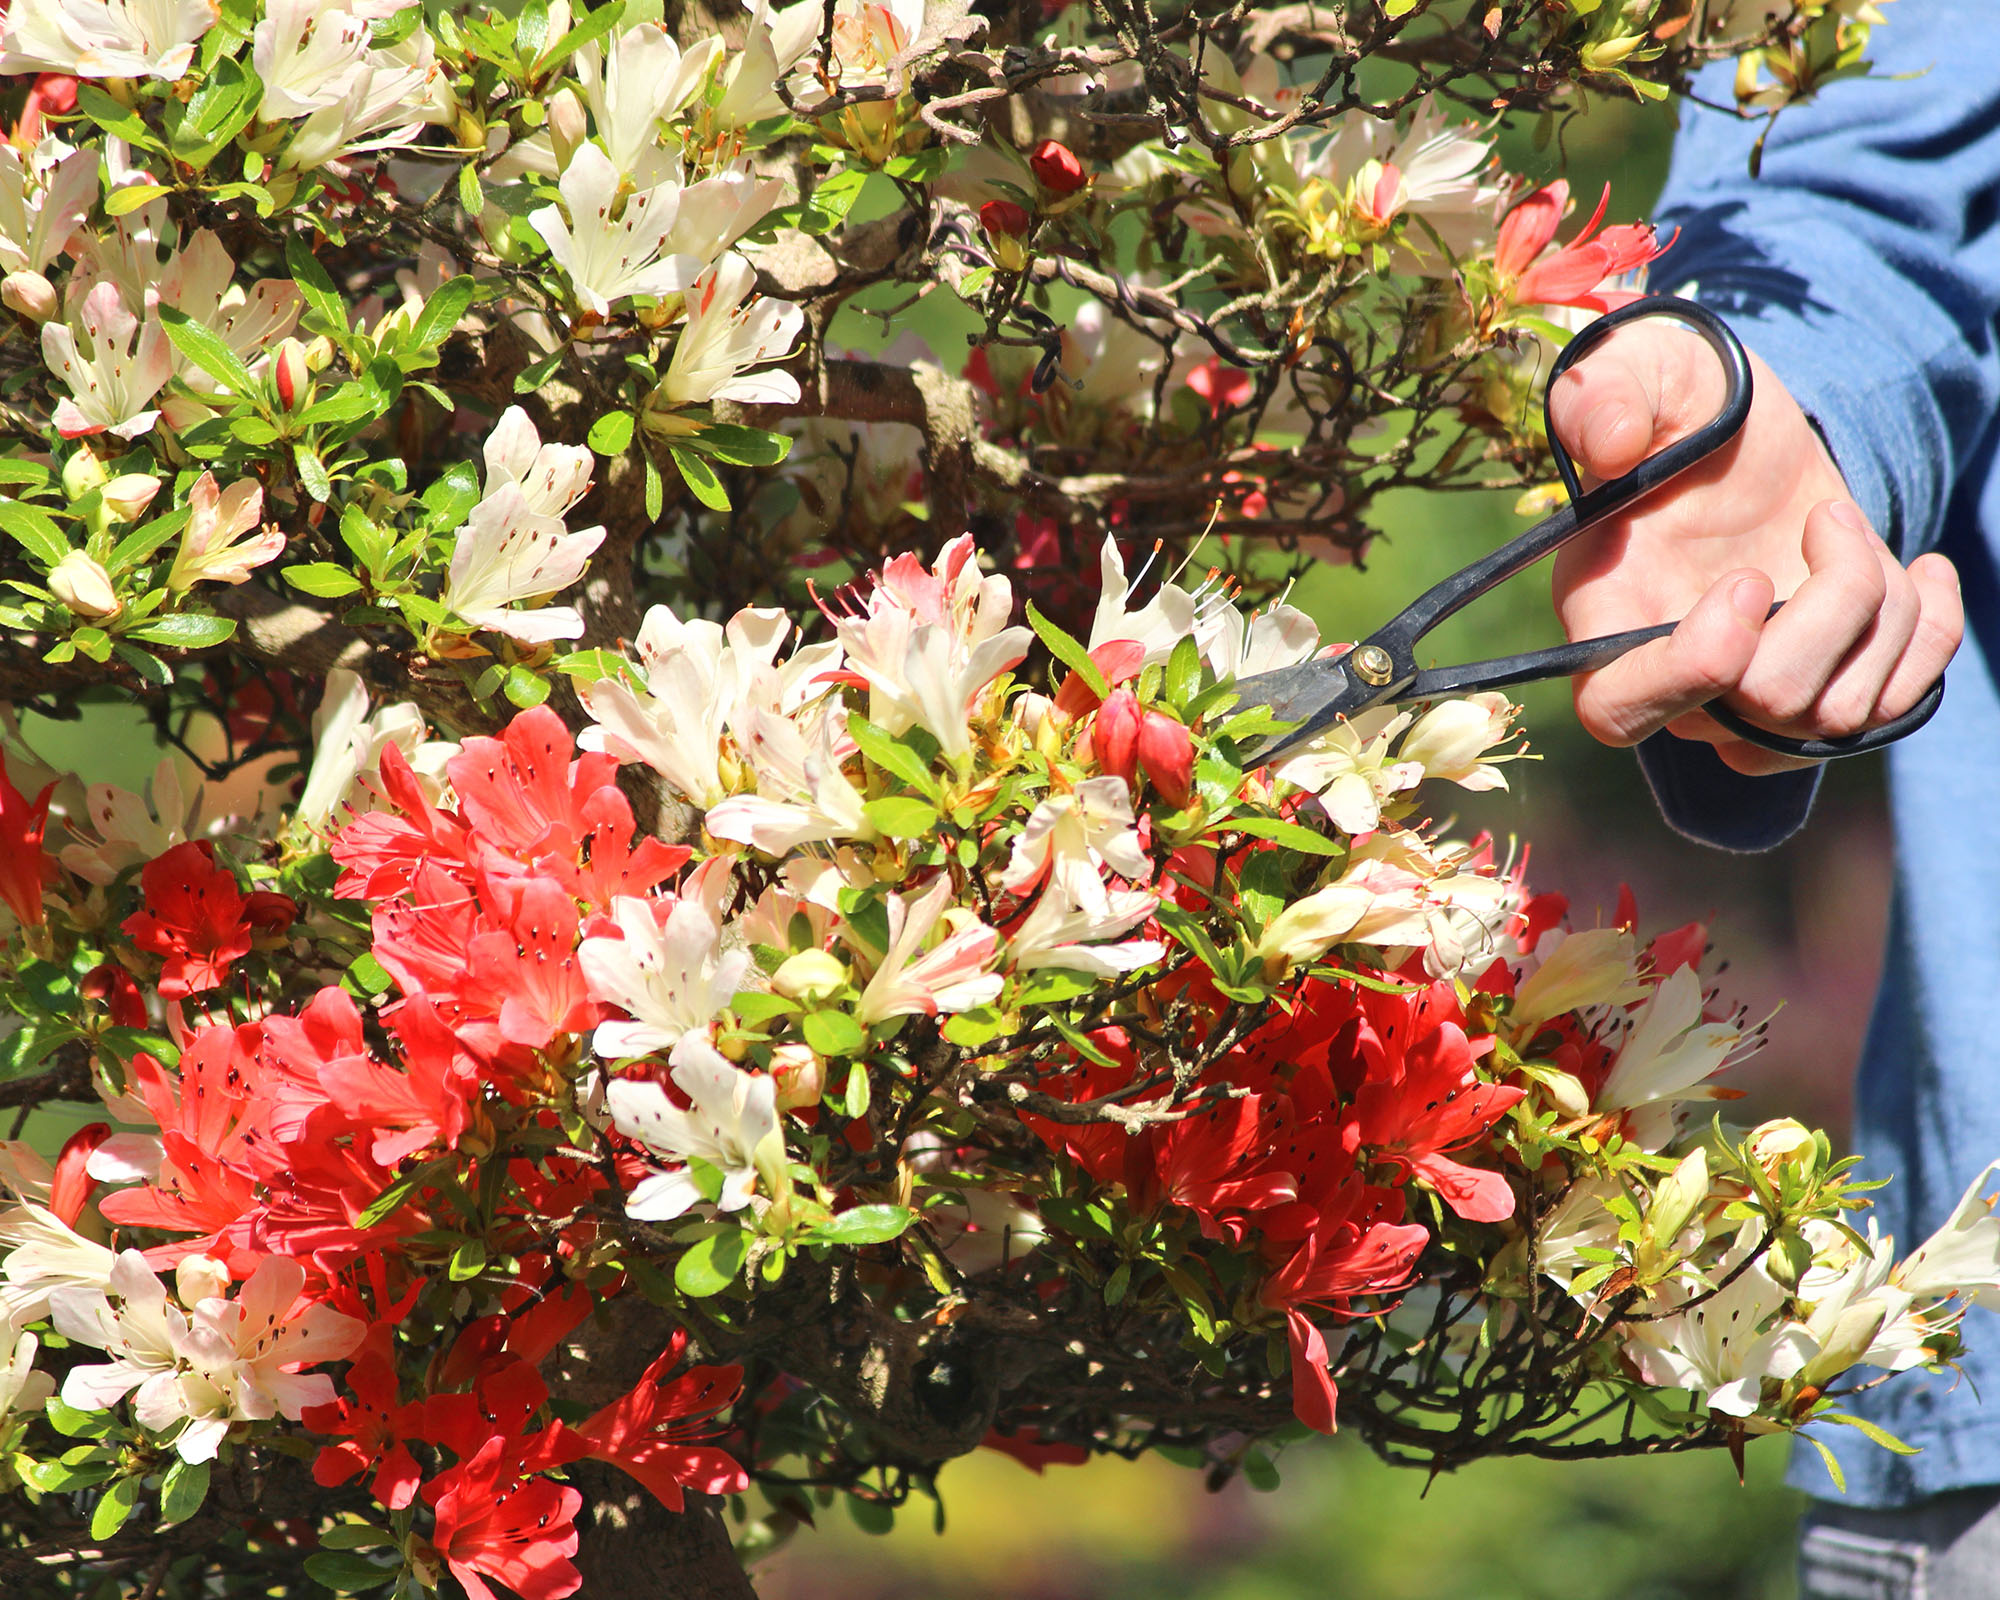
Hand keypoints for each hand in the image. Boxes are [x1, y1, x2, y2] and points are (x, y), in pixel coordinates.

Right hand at [1546, 318, 1963, 773]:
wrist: (1740, 430)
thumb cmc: (1677, 402)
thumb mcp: (1639, 371)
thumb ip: (1603, 395)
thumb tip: (1609, 443)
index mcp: (1606, 614)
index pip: (1617, 712)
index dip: (1692, 671)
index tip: (1750, 580)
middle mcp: (1673, 678)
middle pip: (1762, 711)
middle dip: (1828, 608)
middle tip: (1823, 518)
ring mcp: (1751, 697)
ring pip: (1838, 715)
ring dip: (1879, 607)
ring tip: (1843, 524)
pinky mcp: (1825, 690)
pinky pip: (1896, 705)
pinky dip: (1931, 631)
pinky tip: (1919, 569)